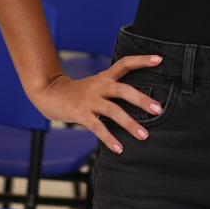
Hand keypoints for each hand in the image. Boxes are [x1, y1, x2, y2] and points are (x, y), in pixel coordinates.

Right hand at [27, 54, 165, 154]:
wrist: (50, 94)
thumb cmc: (79, 93)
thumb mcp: (97, 85)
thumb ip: (115, 90)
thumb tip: (141, 102)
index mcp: (105, 77)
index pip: (125, 63)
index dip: (142, 60)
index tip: (159, 59)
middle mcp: (99, 86)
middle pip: (123, 90)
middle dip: (142, 100)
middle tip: (158, 109)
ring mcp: (90, 100)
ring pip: (113, 111)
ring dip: (130, 124)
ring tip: (144, 135)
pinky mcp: (80, 113)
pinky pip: (98, 127)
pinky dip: (109, 139)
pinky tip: (119, 149)